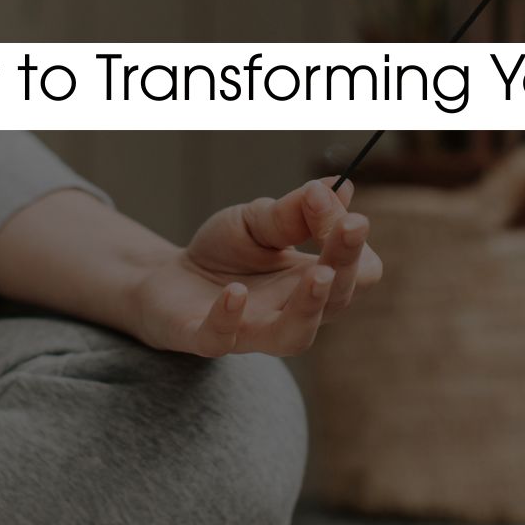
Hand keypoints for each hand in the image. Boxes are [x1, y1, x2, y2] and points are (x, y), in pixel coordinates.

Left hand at [129, 178, 383, 357]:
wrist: (167, 278)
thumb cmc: (224, 253)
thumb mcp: (258, 221)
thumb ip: (294, 211)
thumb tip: (339, 185)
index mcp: (311, 281)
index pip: (358, 272)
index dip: (355, 243)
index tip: (345, 209)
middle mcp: (290, 312)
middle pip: (337, 301)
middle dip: (346, 263)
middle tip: (348, 227)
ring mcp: (249, 330)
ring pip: (293, 337)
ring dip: (310, 307)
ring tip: (319, 274)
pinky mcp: (204, 337)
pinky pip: (221, 339)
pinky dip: (229, 317)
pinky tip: (236, 291)